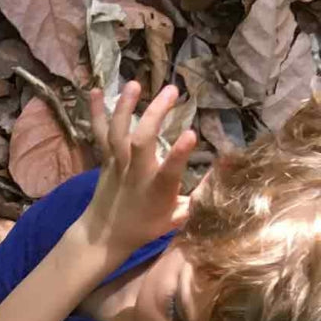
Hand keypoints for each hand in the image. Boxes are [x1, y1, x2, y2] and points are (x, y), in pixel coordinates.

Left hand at [83, 81, 196, 260]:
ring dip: (125, 107)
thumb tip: (224, 170)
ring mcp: (118, 164)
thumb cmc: (145, 226)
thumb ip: (198, 195)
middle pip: (142, 141)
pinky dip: (97, 113)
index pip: (170, 171)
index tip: (192, 134)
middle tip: (173, 90)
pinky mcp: (106, 159)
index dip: (180, 154)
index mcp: (157, 190)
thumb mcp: (176, 217)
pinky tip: (96, 91)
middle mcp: (136, 174)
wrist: (103, 236)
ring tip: (135, 84)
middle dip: (156, 114)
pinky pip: (100, 134)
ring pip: (119, 133)